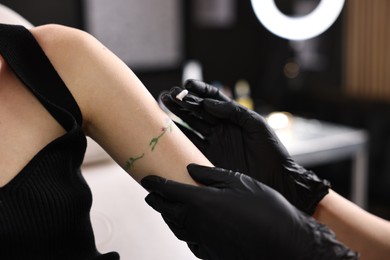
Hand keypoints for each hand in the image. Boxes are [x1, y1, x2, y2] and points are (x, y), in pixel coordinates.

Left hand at [142, 165, 356, 259]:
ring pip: (175, 227)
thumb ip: (212, 175)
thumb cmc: (266, 210)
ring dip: (167, 216)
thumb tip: (191, 169)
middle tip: (151, 193)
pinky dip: (182, 230)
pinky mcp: (209, 254)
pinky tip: (187, 226)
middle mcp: (195, 223)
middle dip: (156, 200)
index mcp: (199, 202)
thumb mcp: (240, 182)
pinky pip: (188, 240)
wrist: (284, 246)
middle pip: (166, 210)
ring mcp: (201, 241)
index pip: (167, 190)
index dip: (154, 183)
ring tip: (166, 207)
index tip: (146, 179)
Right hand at [160, 79, 329, 214]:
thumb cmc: (270, 150)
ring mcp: (214, 142)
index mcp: (233, 117)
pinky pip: (191, 144)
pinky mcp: (209, 157)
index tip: (187, 85)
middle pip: (198, 111)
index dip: (200, 91)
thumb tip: (208, 103)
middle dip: (184, 101)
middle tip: (169, 94)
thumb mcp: (256, 125)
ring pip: (192, 125)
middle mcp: (221, 128)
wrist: (274, 178)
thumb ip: (234, 111)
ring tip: (165, 103)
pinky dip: (180, 136)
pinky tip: (170, 128)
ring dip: (178, 114)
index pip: (213, 100)